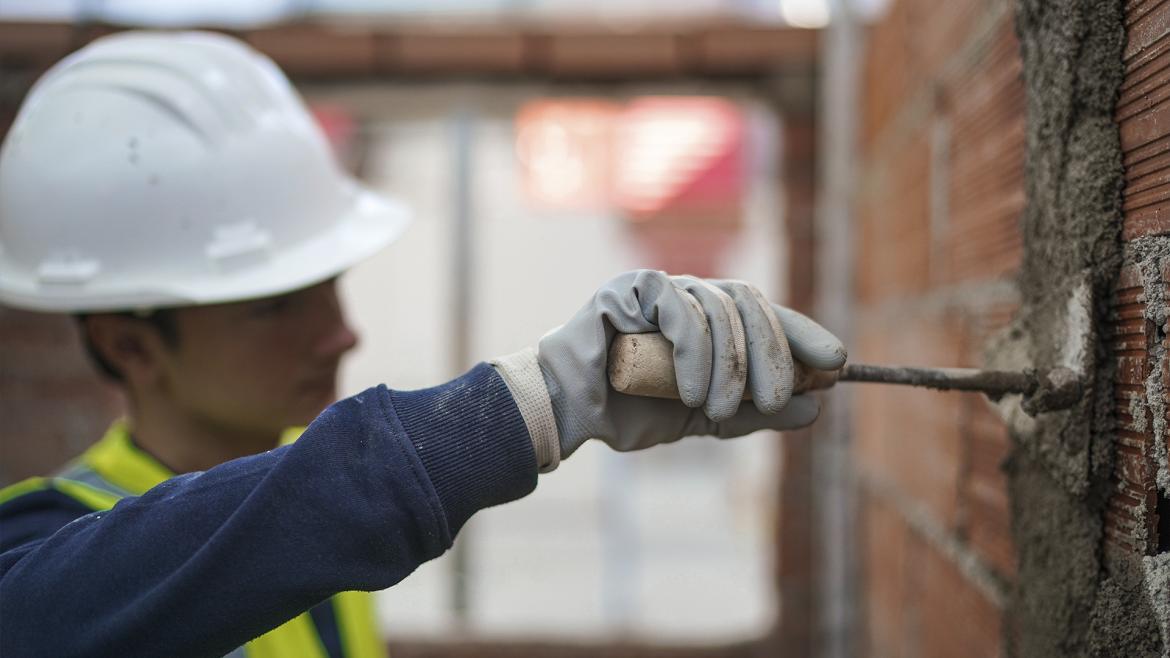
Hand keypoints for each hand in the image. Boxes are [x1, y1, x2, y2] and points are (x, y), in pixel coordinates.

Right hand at [489, 270, 845, 471]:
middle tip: (778, 399)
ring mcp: (662, 287)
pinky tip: (688, 391)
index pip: (765, 314)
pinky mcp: (634, 287)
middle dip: (772, 353)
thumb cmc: (630, 411)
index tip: (838, 364)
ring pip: (720, 307)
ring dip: (729, 364)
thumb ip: (754, 410)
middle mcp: (691, 295)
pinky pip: (682, 310)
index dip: (803, 334)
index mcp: (710, 320)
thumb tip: (816, 408)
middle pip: (751, 304)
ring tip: (719, 407)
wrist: (570, 413)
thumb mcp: (705, 416)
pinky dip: (695, 352)